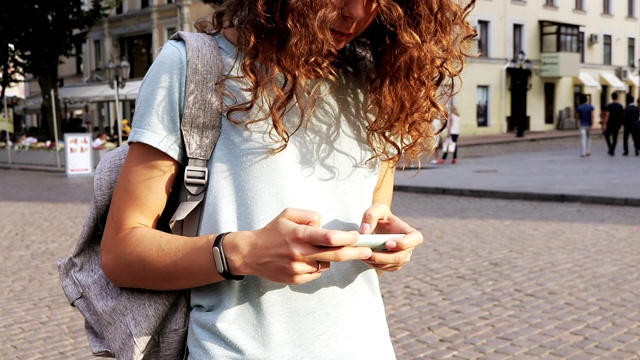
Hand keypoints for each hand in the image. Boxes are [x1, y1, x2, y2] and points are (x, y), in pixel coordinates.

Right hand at [226, 208, 372, 284]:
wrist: (250, 253)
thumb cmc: (272, 231)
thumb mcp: (288, 214)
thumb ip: (309, 215)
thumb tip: (323, 224)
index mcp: (299, 235)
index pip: (328, 237)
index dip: (347, 238)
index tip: (358, 236)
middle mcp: (300, 253)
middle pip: (335, 255)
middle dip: (355, 253)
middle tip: (368, 251)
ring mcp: (298, 268)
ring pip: (326, 264)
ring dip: (329, 257)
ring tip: (315, 250)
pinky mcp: (296, 280)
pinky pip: (316, 273)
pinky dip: (316, 266)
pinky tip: (305, 260)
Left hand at [358, 203, 422, 271]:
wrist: (375, 226)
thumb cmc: (379, 216)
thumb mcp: (376, 210)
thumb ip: (371, 215)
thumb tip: (365, 230)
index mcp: (409, 232)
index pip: (416, 239)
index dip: (404, 243)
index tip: (387, 243)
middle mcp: (409, 247)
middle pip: (401, 257)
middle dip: (384, 257)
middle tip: (368, 253)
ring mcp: (402, 257)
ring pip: (392, 265)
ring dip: (377, 262)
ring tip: (363, 254)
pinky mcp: (393, 265)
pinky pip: (385, 268)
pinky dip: (374, 265)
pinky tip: (365, 258)